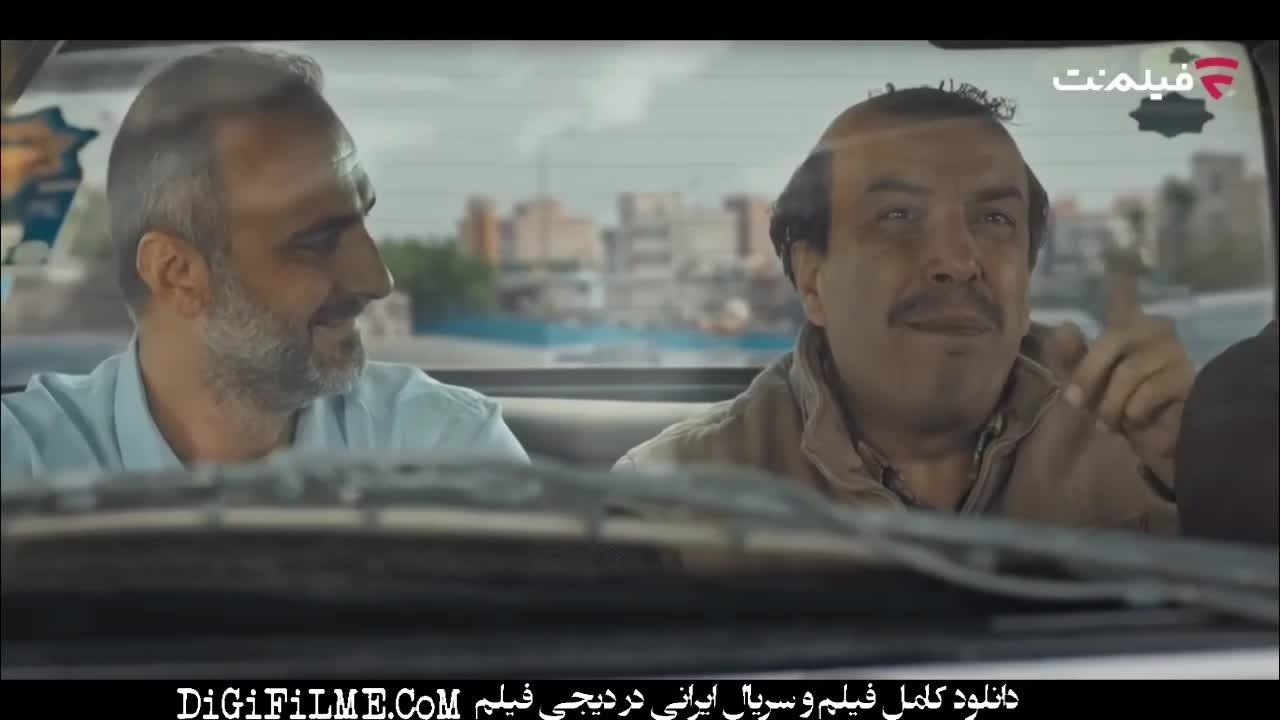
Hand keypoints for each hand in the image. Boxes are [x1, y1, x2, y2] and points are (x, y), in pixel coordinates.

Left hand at [1045, 271, 1194, 485]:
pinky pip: (1147, 392)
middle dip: (1088, 374)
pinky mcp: (1187, 377)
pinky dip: (1132, 412)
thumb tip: (1065, 326)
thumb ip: (1071, 358)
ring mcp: (1174, 351)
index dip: (1121, 282)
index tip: (1118, 263)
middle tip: (1074, 403)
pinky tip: (1135, 420)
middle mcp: (1154, 330)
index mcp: (1127, 328)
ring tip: (1107, 422)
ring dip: (1110, 404)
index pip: (1123, 298)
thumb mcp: (1085, 385)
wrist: (1152, 441)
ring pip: (1128, 371)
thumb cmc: (1118, 406)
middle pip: (1114, 337)